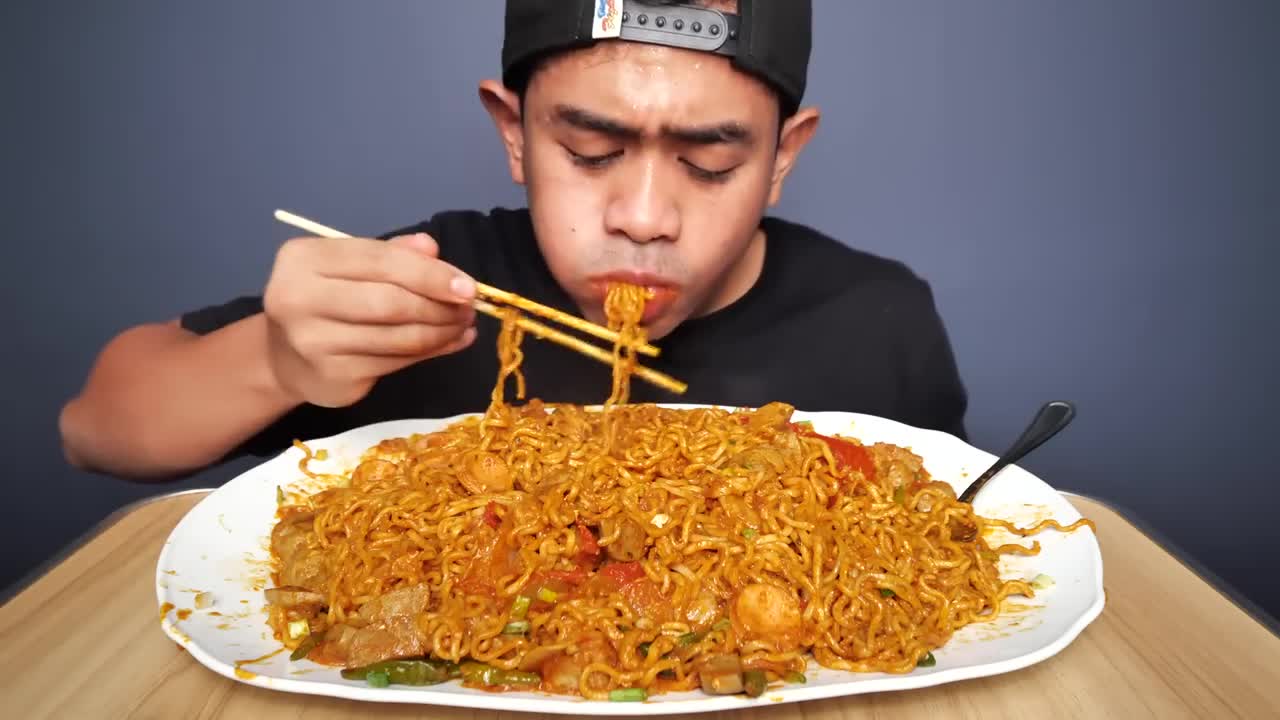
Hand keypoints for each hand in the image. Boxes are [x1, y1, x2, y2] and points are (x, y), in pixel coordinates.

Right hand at [262, 232, 477, 407]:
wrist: (284, 358)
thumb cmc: (325, 301)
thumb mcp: (349, 267)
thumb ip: (390, 254)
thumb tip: (431, 248)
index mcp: (304, 259)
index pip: (380, 260)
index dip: (429, 273)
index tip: (468, 286)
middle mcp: (300, 298)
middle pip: (390, 302)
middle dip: (439, 306)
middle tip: (469, 308)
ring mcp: (314, 342)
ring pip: (397, 337)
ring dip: (441, 332)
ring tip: (464, 324)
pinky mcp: (333, 375)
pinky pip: (395, 362)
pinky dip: (430, 352)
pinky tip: (449, 343)